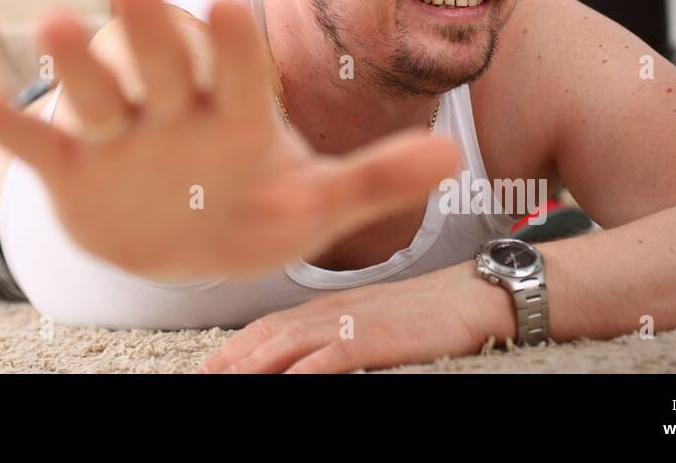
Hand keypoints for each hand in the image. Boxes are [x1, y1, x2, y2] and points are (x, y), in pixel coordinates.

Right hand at [0, 0, 461, 281]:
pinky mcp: (73, 168)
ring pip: (95, 92)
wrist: (180, 241)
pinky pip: (38, 145)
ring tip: (57, 24)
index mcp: (236, 112)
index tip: (235, 0)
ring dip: (76, 62)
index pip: (239, 71)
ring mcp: (119, 135)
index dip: (235, 45)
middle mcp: (174, 108)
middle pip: (161, 63)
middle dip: (150, 27)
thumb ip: (375, 180)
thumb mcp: (312, 205)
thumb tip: (452, 157)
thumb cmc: (250, 210)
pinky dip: (7, 127)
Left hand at [198, 261, 508, 372]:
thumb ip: (332, 330)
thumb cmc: (425, 312)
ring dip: (253, 365)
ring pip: (289, 344)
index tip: (207, 366)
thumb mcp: (368, 318)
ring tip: (224, 382)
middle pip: (269, 335)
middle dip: (232, 359)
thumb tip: (301, 355)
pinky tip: (285, 381)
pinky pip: (332, 356)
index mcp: (327, 305)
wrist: (473, 295)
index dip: (235, 346)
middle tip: (202, 377)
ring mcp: (352, 322)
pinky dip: (304, 369)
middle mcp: (331, 310)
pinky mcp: (376, 337)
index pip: (268, 324)